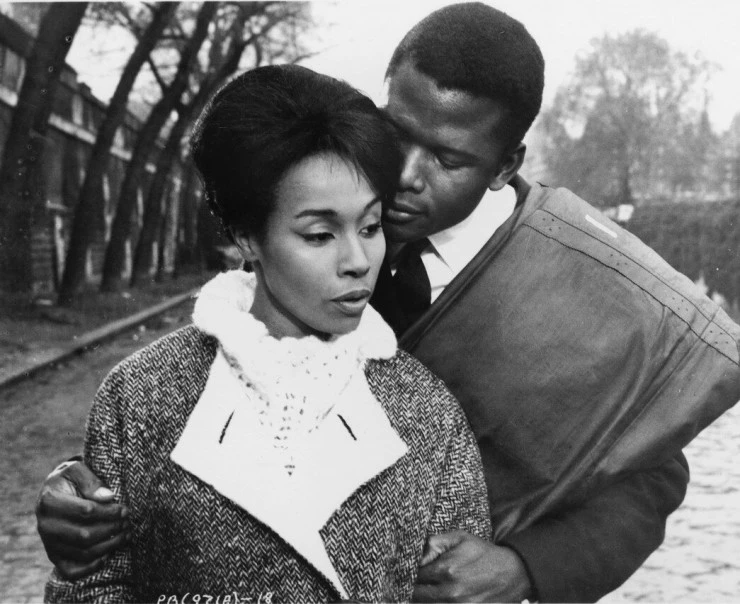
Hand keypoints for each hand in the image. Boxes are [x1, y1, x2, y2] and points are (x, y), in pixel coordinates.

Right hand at [36, 460, 129, 579]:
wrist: (54, 492)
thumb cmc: (70, 479)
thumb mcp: (77, 470)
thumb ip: (91, 481)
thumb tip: (108, 497)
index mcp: (49, 501)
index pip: (85, 511)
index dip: (109, 512)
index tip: (124, 509)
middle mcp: (45, 525)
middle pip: (85, 535)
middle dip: (112, 529)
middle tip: (127, 522)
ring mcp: (49, 544)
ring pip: (82, 552)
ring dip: (109, 546)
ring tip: (125, 534)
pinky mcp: (54, 557)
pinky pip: (71, 571)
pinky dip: (91, 567)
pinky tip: (108, 555)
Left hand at [413, 531, 532, 602]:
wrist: (513, 573)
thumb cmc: (483, 553)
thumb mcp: (460, 538)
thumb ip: (434, 542)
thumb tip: (416, 554)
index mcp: (447, 570)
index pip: (414, 576)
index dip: (408, 573)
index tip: (407, 570)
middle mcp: (450, 592)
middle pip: (416, 595)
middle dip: (413, 587)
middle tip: (411, 582)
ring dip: (422, 598)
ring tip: (424, 589)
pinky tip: (436, 597)